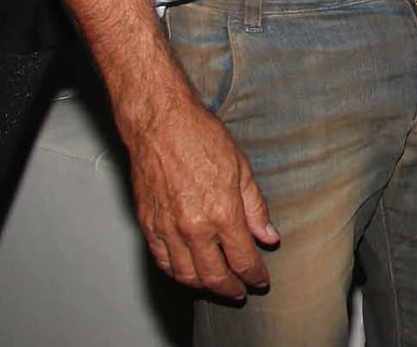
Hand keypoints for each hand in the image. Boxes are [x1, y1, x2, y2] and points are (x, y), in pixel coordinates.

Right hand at [124, 93, 279, 297]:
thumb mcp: (242, 168)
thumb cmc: (201, 138)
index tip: (260, 281)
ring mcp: (167, 229)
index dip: (254, 275)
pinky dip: (177, 273)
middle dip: (231, 289)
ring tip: (216, 285)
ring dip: (203, 286)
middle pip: (214, 276)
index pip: (242, 259)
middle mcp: (193, 228)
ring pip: (186, 275)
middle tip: (240, 292)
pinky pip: (162, 262)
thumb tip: (269, 236)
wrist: (161, 123)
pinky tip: (187, 271)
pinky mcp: (147, 225)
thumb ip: (256, 208)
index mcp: (221, 213)